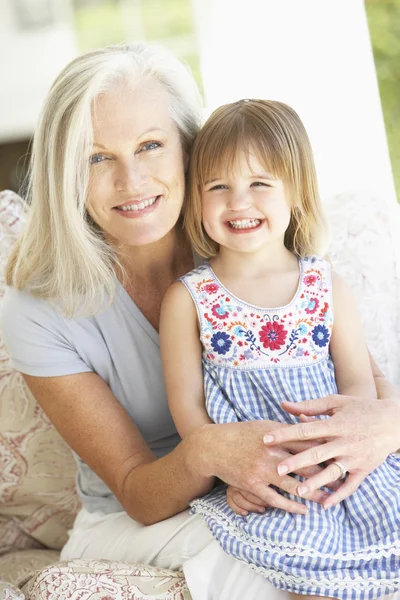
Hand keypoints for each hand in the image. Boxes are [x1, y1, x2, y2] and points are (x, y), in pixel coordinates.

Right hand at [194, 420, 330, 514]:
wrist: (214, 446)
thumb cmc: (242, 433)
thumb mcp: (265, 426)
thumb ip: (287, 430)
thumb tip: (310, 428)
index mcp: (277, 434)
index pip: (308, 442)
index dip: (326, 450)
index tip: (342, 455)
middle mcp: (272, 451)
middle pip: (306, 464)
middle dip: (326, 474)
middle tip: (343, 481)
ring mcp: (262, 469)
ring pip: (294, 484)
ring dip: (313, 493)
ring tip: (328, 499)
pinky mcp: (253, 484)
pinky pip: (276, 499)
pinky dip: (291, 506)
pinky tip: (303, 510)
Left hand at [263, 394, 399, 507]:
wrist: (393, 421)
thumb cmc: (360, 408)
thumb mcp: (335, 402)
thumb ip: (309, 406)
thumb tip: (283, 405)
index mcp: (335, 424)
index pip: (305, 430)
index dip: (285, 434)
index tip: (266, 440)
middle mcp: (344, 442)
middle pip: (317, 453)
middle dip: (296, 462)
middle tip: (277, 469)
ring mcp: (355, 457)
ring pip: (332, 472)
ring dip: (316, 482)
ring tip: (299, 491)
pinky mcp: (364, 469)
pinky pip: (350, 486)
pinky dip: (338, 496)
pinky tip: (324, 504)